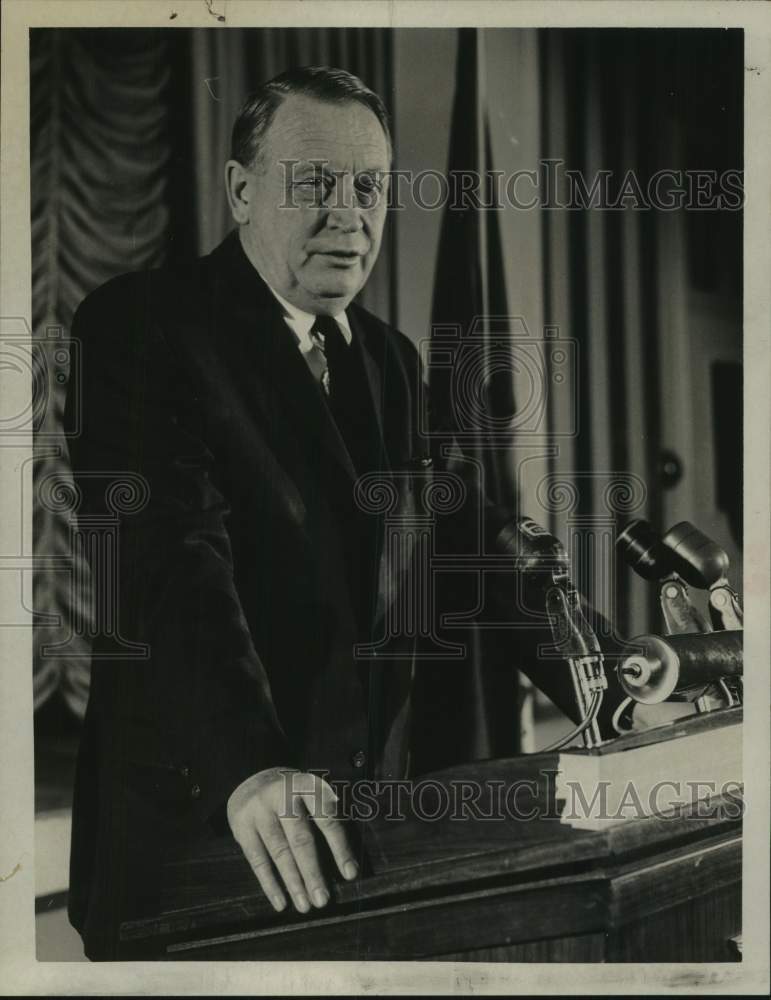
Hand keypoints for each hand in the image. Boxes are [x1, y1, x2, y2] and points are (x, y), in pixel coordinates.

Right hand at [226, 766, 357, 914]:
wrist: (251, 779)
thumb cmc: (293, 794)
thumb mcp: (312, 791)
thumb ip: (329, 815)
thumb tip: (348, 858)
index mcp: (307, 786)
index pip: (326, 819)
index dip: (339, 847)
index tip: (350, 874)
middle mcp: (282, 795)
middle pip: (300, 838)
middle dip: (313, 872)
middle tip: (323, 900)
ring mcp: (259, 810)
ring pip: (279, 852)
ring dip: (293, 883)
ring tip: (305, 906)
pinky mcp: (241, 825)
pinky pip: (257, 860)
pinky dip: (269, 884)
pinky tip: (281, 902)